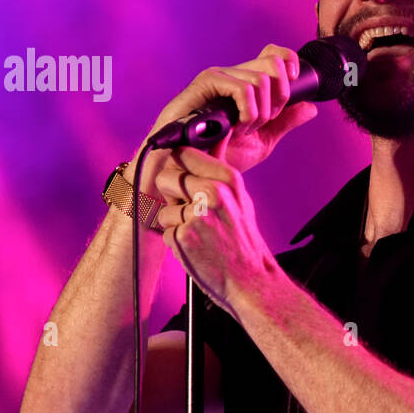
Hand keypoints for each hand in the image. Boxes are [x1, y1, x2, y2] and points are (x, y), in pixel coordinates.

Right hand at [135, 44, 318, 192]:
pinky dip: (248, 111)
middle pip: (273, 62)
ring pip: (260, 78)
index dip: (290, 62)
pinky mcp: (204, 84)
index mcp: (246, 83)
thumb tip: (311, 107)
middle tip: (264, 121)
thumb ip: (283, 122)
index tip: (294, 86)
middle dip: (280, 96)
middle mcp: (232, 75)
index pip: (273, 54)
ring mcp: (218, 78)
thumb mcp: (260, 141)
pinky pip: (241, 87)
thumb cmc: (216, 156)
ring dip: (261, 111)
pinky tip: (237, 127)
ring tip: (245, 129)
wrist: (187, 171)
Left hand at [152, 145, 278, 315]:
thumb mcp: (240, 197)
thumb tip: (219, 133)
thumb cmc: (243, 240)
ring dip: (175, 223)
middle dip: (172, 197)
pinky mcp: (183, 236)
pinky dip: (176, 241)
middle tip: (193, 213)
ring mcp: (197, 215)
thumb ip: (221, 165)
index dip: (178, 168)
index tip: (186, 183)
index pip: (183, 154)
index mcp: (227, 179)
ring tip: (200, 234)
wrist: (250, 280)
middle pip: (166, 178)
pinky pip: (165, 231)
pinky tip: (197, 247)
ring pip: (163, 208)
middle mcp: (212, 193)